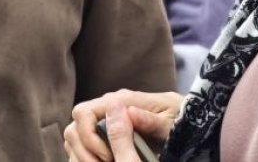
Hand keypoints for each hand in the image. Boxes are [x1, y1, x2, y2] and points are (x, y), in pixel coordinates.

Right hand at [64, 89, 182, 161]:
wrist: (182, 114)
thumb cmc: (176, 117)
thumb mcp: (169, 123)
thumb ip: (150, 120)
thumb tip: (128, 113)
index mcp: (120, 100)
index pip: (83, 113)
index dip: (89, 137)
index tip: (109, 156)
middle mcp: (107, 107)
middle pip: (75, 126)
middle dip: (84, 150)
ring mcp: (104, 118)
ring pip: (75, 136)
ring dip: (85, 155)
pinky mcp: (104, 131)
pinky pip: (82, 144)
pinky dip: (87, 156)